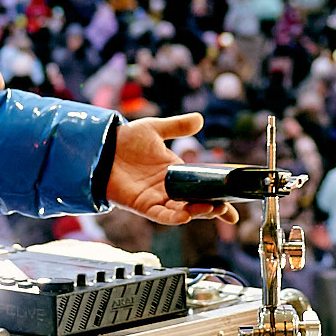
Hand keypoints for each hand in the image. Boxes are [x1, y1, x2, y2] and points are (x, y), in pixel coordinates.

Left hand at [104, 113, 237, 225]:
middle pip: (196, 203)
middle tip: (227, 208)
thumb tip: (200, 119)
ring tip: (212, 209)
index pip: (202, 188)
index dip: (219, 200)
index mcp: (176, 173)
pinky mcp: (141, 205)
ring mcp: (156, 198)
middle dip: (213, 208)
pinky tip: (185, 215)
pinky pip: (160, 215)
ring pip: (182, 210)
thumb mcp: (155, 129)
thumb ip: (177, 126)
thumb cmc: (125, 140)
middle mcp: (169, 188)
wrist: (101, 147)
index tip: (235, 209)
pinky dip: (173, 217)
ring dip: (197, 212)